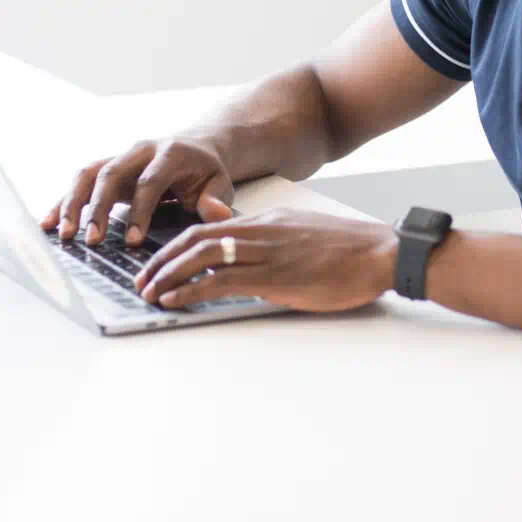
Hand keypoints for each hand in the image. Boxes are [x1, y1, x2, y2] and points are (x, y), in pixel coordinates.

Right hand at [40, 136, 237, 245]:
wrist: (195, 146)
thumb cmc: (206, 171)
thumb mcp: (221, 183)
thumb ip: (217, 200)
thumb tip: (216, 214)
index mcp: (170, 153)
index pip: (149, 181)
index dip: (140, 210)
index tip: (133, 240)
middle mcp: (139, 151)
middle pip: (110, 173)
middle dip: (98, 208)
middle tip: (91, 240)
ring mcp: (119, 157)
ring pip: (88, 174)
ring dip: (73, 203)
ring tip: (63, 234)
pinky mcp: (106, 169)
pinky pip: (80, 182)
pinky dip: (63, 202)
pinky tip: (48, 224)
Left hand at [132, 208, 396, 311]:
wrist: (380, 252)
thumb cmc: (348, 250)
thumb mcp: (302, 237)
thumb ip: (273, 244)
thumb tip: (251, 262)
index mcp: (265, 221)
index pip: (208, 228)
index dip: (177, 245)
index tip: (159, 261)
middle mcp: (259, 232)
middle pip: (195, 239)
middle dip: (162, 260)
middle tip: (142, 279)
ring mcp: (265, 253)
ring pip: (202, 257)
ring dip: (169, 275)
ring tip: (149, 291)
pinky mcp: (274, 277)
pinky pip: (221, 280)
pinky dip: (191, 289)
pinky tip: (176, 300)